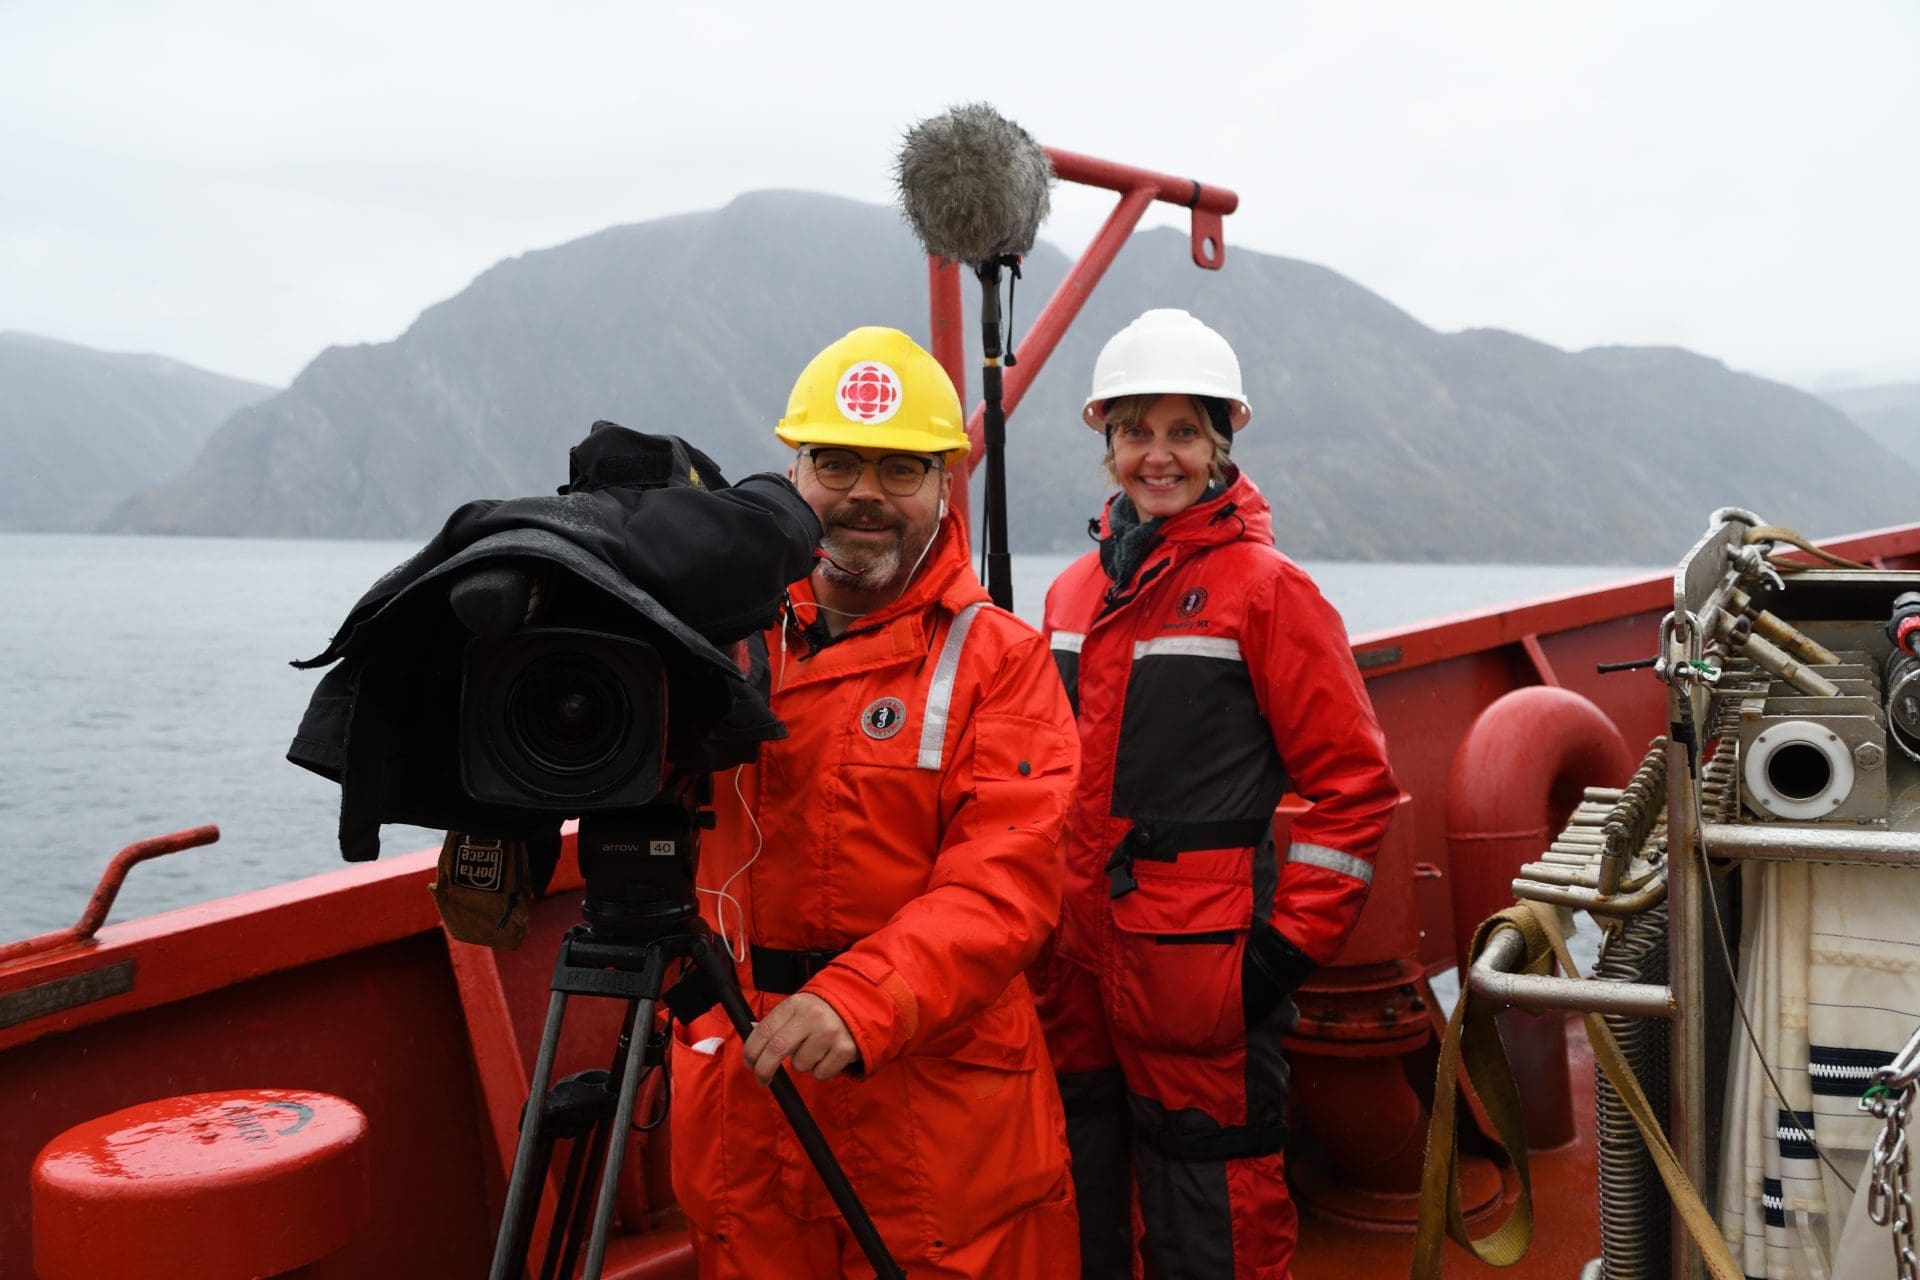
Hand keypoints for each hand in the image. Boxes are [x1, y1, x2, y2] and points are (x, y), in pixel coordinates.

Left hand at [742, 992, 858, 1085]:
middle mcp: (811, 1016)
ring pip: (800, 1065)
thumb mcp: (797, 1008)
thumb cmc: (821, 1010)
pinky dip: (820, 1071)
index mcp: (794, 1004)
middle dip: (764, 1070)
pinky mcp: (845, 1049)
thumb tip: (750, 1032)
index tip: (750, 1063)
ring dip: (801, 1065)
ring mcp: (829, 1032)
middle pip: (776, 1050)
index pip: (764, 1030)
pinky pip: (820, 1074)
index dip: (751, 1051)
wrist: (859, 1004)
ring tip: (813, 1050)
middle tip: (762, 1079)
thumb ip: (775, 1022)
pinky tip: (827, 1055)